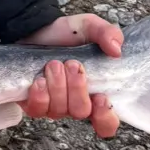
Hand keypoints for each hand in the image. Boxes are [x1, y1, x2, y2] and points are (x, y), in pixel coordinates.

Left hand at [17, 14, 122, 138]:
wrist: (35, 30)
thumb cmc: (65, 34)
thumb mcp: (89, 26)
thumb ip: (107, 33)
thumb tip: (116, 51)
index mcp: (95, 91)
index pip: (106, 122)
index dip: (105, 117)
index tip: (101, 97)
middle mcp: (75, 103)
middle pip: (81, 112)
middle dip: (77, 88)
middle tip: (72, 64)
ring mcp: (53, 105)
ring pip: (59, 110)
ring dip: (58, 86)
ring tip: (54, 64)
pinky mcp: (32, 103)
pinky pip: (37, 110)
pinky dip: (40, 95)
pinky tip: (39, 80)